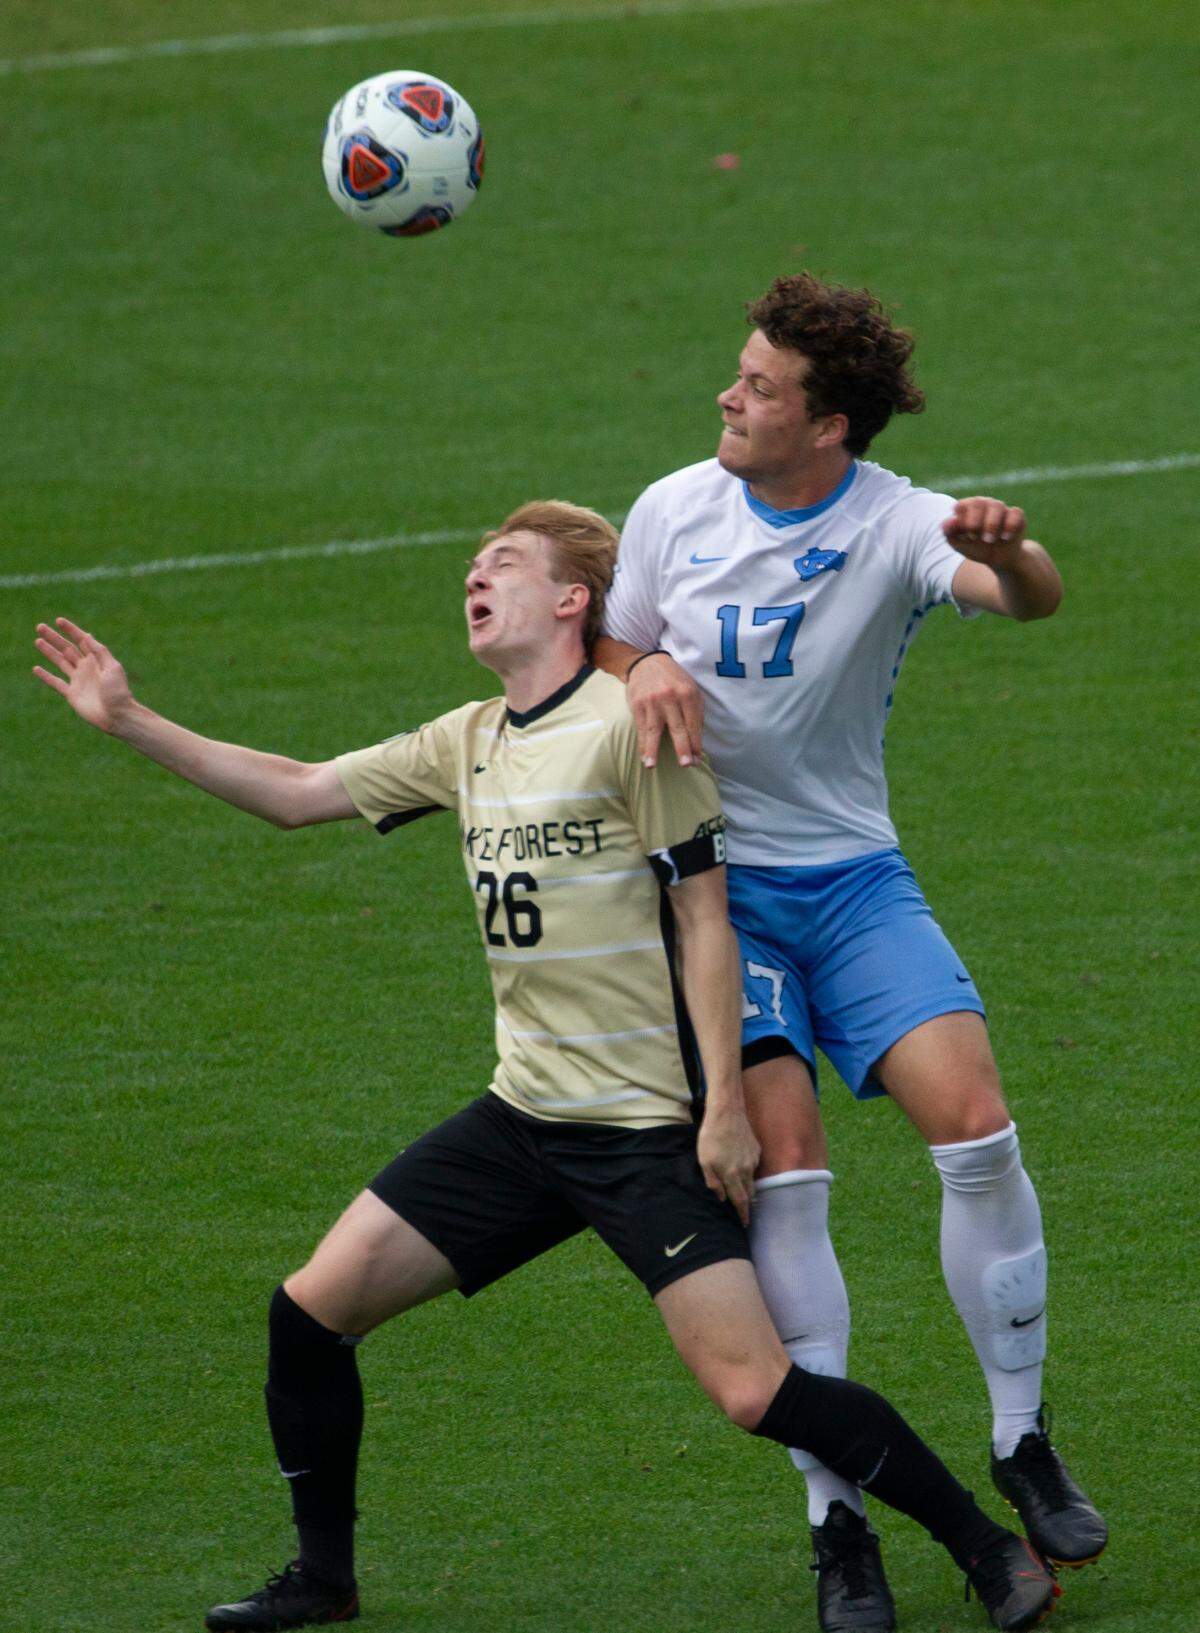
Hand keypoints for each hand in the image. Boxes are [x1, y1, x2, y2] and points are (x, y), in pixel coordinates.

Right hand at [33, 618, 135, 732]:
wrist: (117, 716)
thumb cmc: (118, 691)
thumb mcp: (112, 667)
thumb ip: (99, 652)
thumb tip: (87, 635)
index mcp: (97, 660)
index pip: (81, 640)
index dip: (71, 630)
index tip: (58, 620)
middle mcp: (86, 668)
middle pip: (67, 648)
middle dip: (54, 637)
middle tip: (40, 626)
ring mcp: (78, 680)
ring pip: (60, 662)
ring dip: (49, 652)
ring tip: (37, 640)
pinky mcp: (72, 694)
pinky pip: (56, 683)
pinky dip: (46, 676)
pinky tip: (36, 668)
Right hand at [628, 652, 703, 767]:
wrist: (647, 663)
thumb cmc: (674, 680)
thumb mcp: (691, 689)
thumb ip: (695, 712)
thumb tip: (696, 741)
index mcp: (688, 694)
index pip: (693, 724)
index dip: (695, 743)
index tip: (696, 759)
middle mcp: (671, 697)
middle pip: (678, 727)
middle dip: (682, 747)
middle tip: (685, 764)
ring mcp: (653, 701)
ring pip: (654, 730)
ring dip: (653, 749)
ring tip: (651, 765)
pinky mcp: (638, 704)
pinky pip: (641, 728)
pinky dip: (642, 744)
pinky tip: (644, 756)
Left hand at [697, 1105, 759, 1227]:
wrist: (727, 1112)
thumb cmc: (711, 1136)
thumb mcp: (704, 1161)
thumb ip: (713, 1182)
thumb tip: (721, 1198)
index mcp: (732, 1175)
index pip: (740, 1201)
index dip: (743, 1214)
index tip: (745, 1224)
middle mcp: (746, 1170)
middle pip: (750, 1193)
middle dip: (747, 1203)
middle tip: (743, 1209)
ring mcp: (753, 1160)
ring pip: (752, 1180)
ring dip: (747, 1186)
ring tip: (740, 1187)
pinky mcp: (757, 1150)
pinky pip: (753, 1166)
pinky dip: (748, 1170)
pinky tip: (739, 1163)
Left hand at [942, 496, 1026, 569]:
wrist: (997, 559)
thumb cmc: (975, 547)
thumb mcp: (958, 544)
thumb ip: (949, 532)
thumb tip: (950, 520)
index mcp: (968, 508)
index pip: (962, 505)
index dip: (962, 520)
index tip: (965, 535)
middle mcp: (985, 504)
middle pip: (979, 502)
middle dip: (975, 521)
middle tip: (974, 537)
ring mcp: (1001, 509)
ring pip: (997, 505)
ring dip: (991, 524)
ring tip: (989, 540)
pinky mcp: (1017, 515)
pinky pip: (1016, 512)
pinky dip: (1010, 525)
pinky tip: (1005, 537)